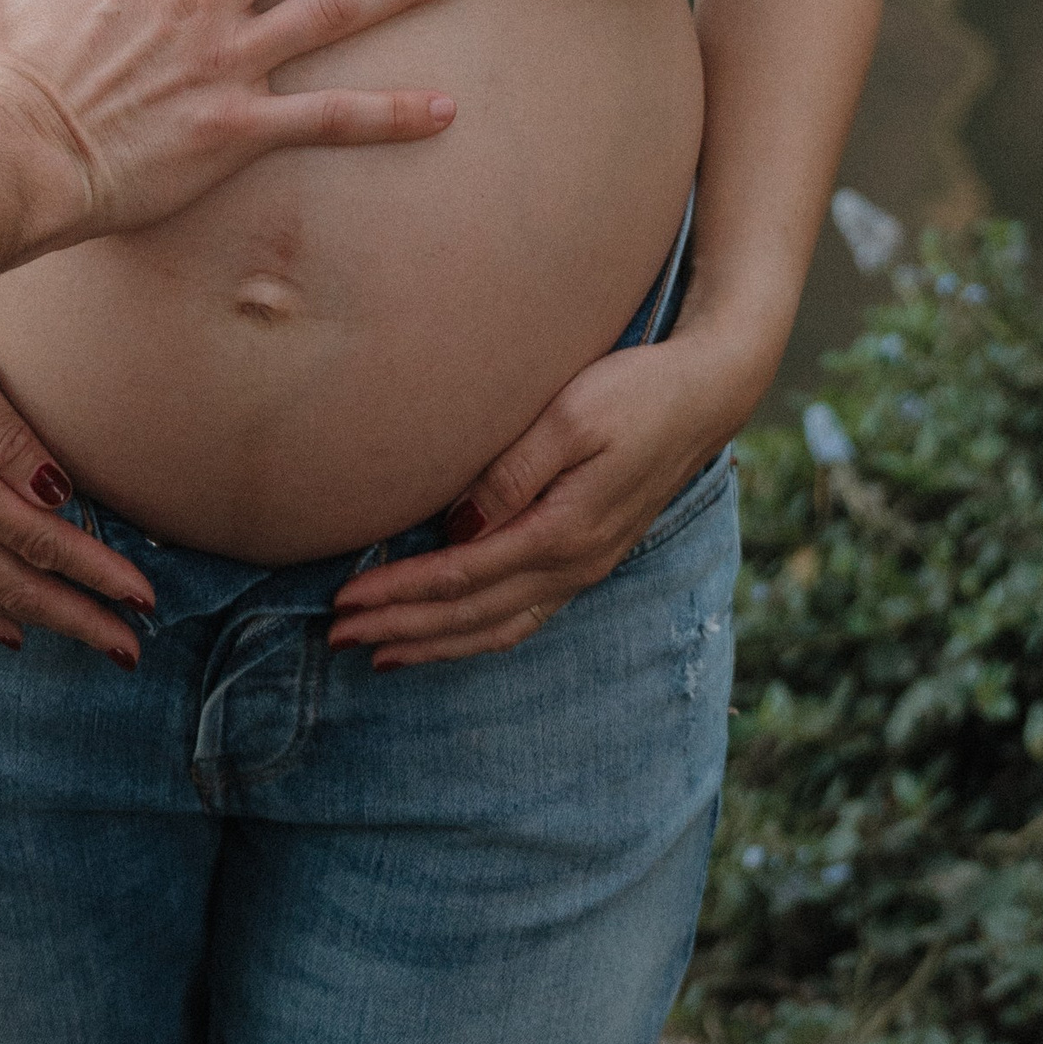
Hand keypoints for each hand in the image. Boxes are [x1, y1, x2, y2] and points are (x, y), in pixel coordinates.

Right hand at [0, 319, 152, 666]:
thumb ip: (11, 435)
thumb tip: (59, 497)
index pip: (37, 539)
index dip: (94, 571)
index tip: (141, 596)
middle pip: (13, 584)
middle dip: (77, 618)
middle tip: (129, 650)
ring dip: (37, 622)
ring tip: (89, 639)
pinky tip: (8, 628)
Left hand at [328, 328, 750, 668]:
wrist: (704, 395)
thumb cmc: (634, 392)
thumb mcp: (571, 416)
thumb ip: (512, 473)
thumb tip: (458, 528)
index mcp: (562, 533)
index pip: (461, 577)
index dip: (400, 594)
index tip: (345, 602)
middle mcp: (573, 565)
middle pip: (472, 615)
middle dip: (403, 628)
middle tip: (338, 636)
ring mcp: (584, 569)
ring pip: (497, 627)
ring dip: (435, 642)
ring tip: (380, 651)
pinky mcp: (587, 558)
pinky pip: (522, 617)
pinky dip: (476, 633)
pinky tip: (448, 634)